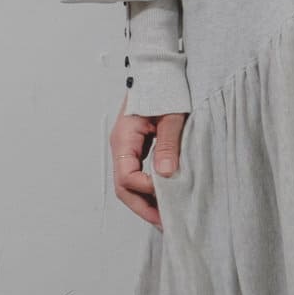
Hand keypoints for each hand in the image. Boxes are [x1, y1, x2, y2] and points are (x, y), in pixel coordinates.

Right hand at [110, 96, 187, 228]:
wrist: (160, 70)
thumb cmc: (165, 87)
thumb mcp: (172, 115)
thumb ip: (168, 144)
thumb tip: (165, 175)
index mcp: (124, 137)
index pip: (127, 177)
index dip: (147, 190)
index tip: (171, 194)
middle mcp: (121, 146)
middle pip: (124, 188)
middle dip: (144, 208)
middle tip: (168, 224)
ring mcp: (128, 149)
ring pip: (130, 186)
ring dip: (147, 203)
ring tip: (168, 218)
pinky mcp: (138, 150)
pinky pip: (138, 176)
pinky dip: (150, 191)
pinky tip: (166, 200)